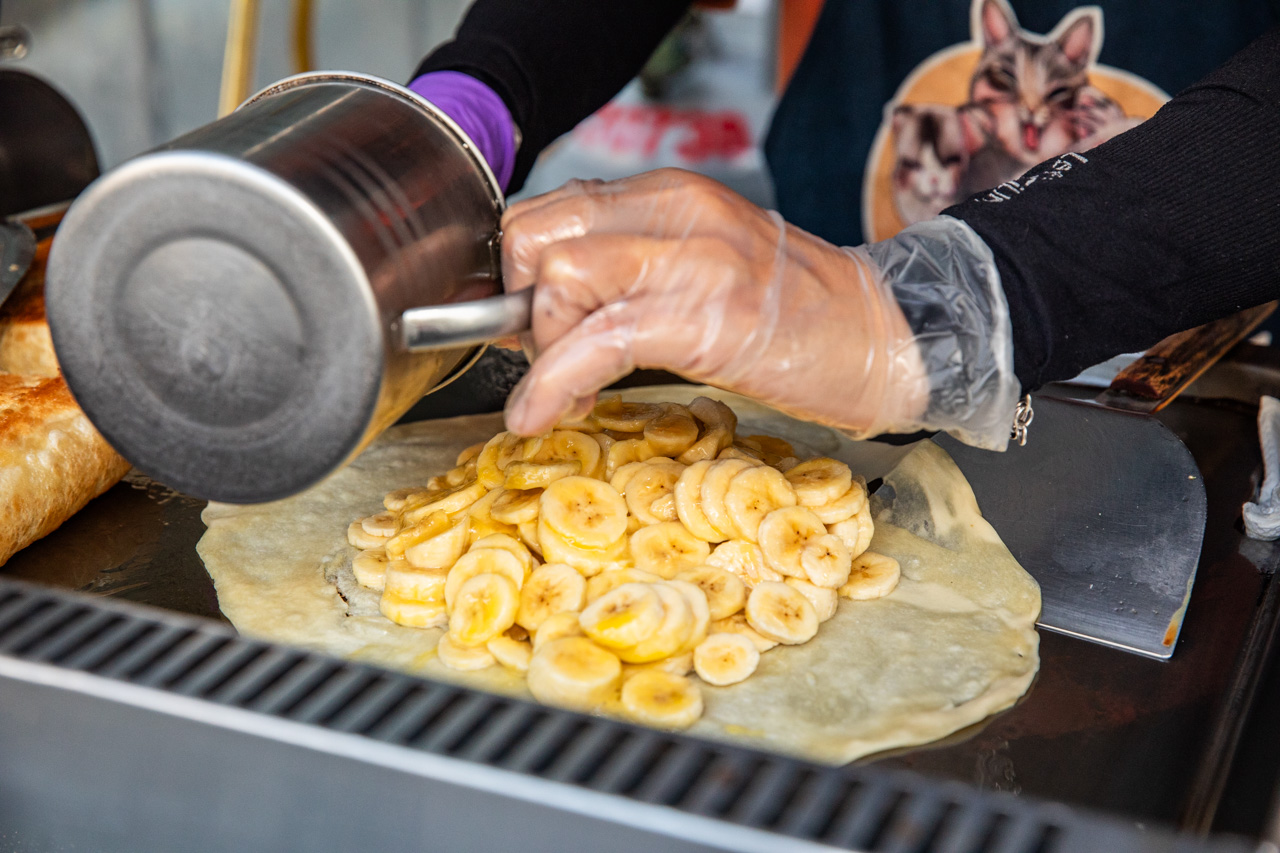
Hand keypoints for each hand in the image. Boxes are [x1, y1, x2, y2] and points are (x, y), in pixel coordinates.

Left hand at [498, 169, 929, 437]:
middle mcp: (673, 209)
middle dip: (520, 308)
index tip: (528, 327)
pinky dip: (554, 381)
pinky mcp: (705, 315)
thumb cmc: (794, 314)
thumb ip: (631, 268)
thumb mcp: (702, 266)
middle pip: (534, 237)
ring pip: (557, 279)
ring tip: (564, 391)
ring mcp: (692, 258)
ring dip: (541, 350)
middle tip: (545, 358)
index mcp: (668, 194)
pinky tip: (546, 413)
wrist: (884, 336)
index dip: (517, 275)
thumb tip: (544, 306)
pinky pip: (599, 338)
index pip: (548, 210)